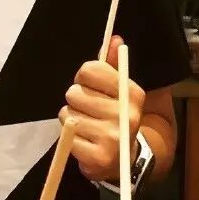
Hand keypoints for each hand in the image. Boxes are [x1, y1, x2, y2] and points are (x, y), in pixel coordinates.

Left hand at [59, 35, 144, 183]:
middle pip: (74, 92)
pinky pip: (67, 137)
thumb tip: (114, 39)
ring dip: (70, 119)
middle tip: (87, 110)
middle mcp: (125, 114)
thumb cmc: (115, 118)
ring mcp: (112, 137)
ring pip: (67, 114)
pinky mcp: (98, 157)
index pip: (89, 70)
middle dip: (75, 100)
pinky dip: (70, 139)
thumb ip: (112, 65)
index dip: (83, 78)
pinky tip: (83, 140)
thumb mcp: (117, 91)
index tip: (89, 86)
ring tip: (84, 125)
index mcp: (132, 93)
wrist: (123, 160)